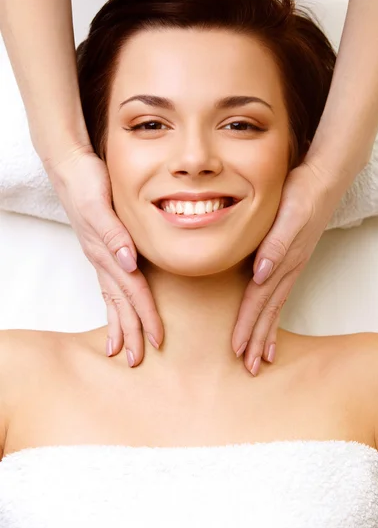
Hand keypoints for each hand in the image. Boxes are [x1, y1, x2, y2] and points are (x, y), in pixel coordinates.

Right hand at [46, 145, 163, 366]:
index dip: (146, 315)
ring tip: (121, 349)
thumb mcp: (100, 204)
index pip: (132, 290)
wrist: (70, 167)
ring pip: (112, 297)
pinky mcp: (100, 248)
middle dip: (131, 331)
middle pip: (120, 302)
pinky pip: (107, 284)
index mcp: (107, 251)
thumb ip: (114, 233)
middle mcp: (102, 258)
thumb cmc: (88, 182)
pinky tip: (116, 312)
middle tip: (138, 360)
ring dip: (119, 323)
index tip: (157, 341)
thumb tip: (130, 262)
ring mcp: (99, 255)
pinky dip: (112, 303)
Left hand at [232, 158, 352, 375]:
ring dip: (266, 332)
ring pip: (275, 306)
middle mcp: (286, 268)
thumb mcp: (286, 216)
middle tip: (249, 368)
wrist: (322, 180)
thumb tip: (260, 274)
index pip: (259, 300)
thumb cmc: (301, 195)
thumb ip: (273, 245)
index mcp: (282, 261)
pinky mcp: (291, 258)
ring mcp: (291, 265)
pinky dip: (274, 312)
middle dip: (256, 340)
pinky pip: (281, 293)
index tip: (237, 350)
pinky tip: (270, 319)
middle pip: (268, 311)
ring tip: (261, 356)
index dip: (247, 325)